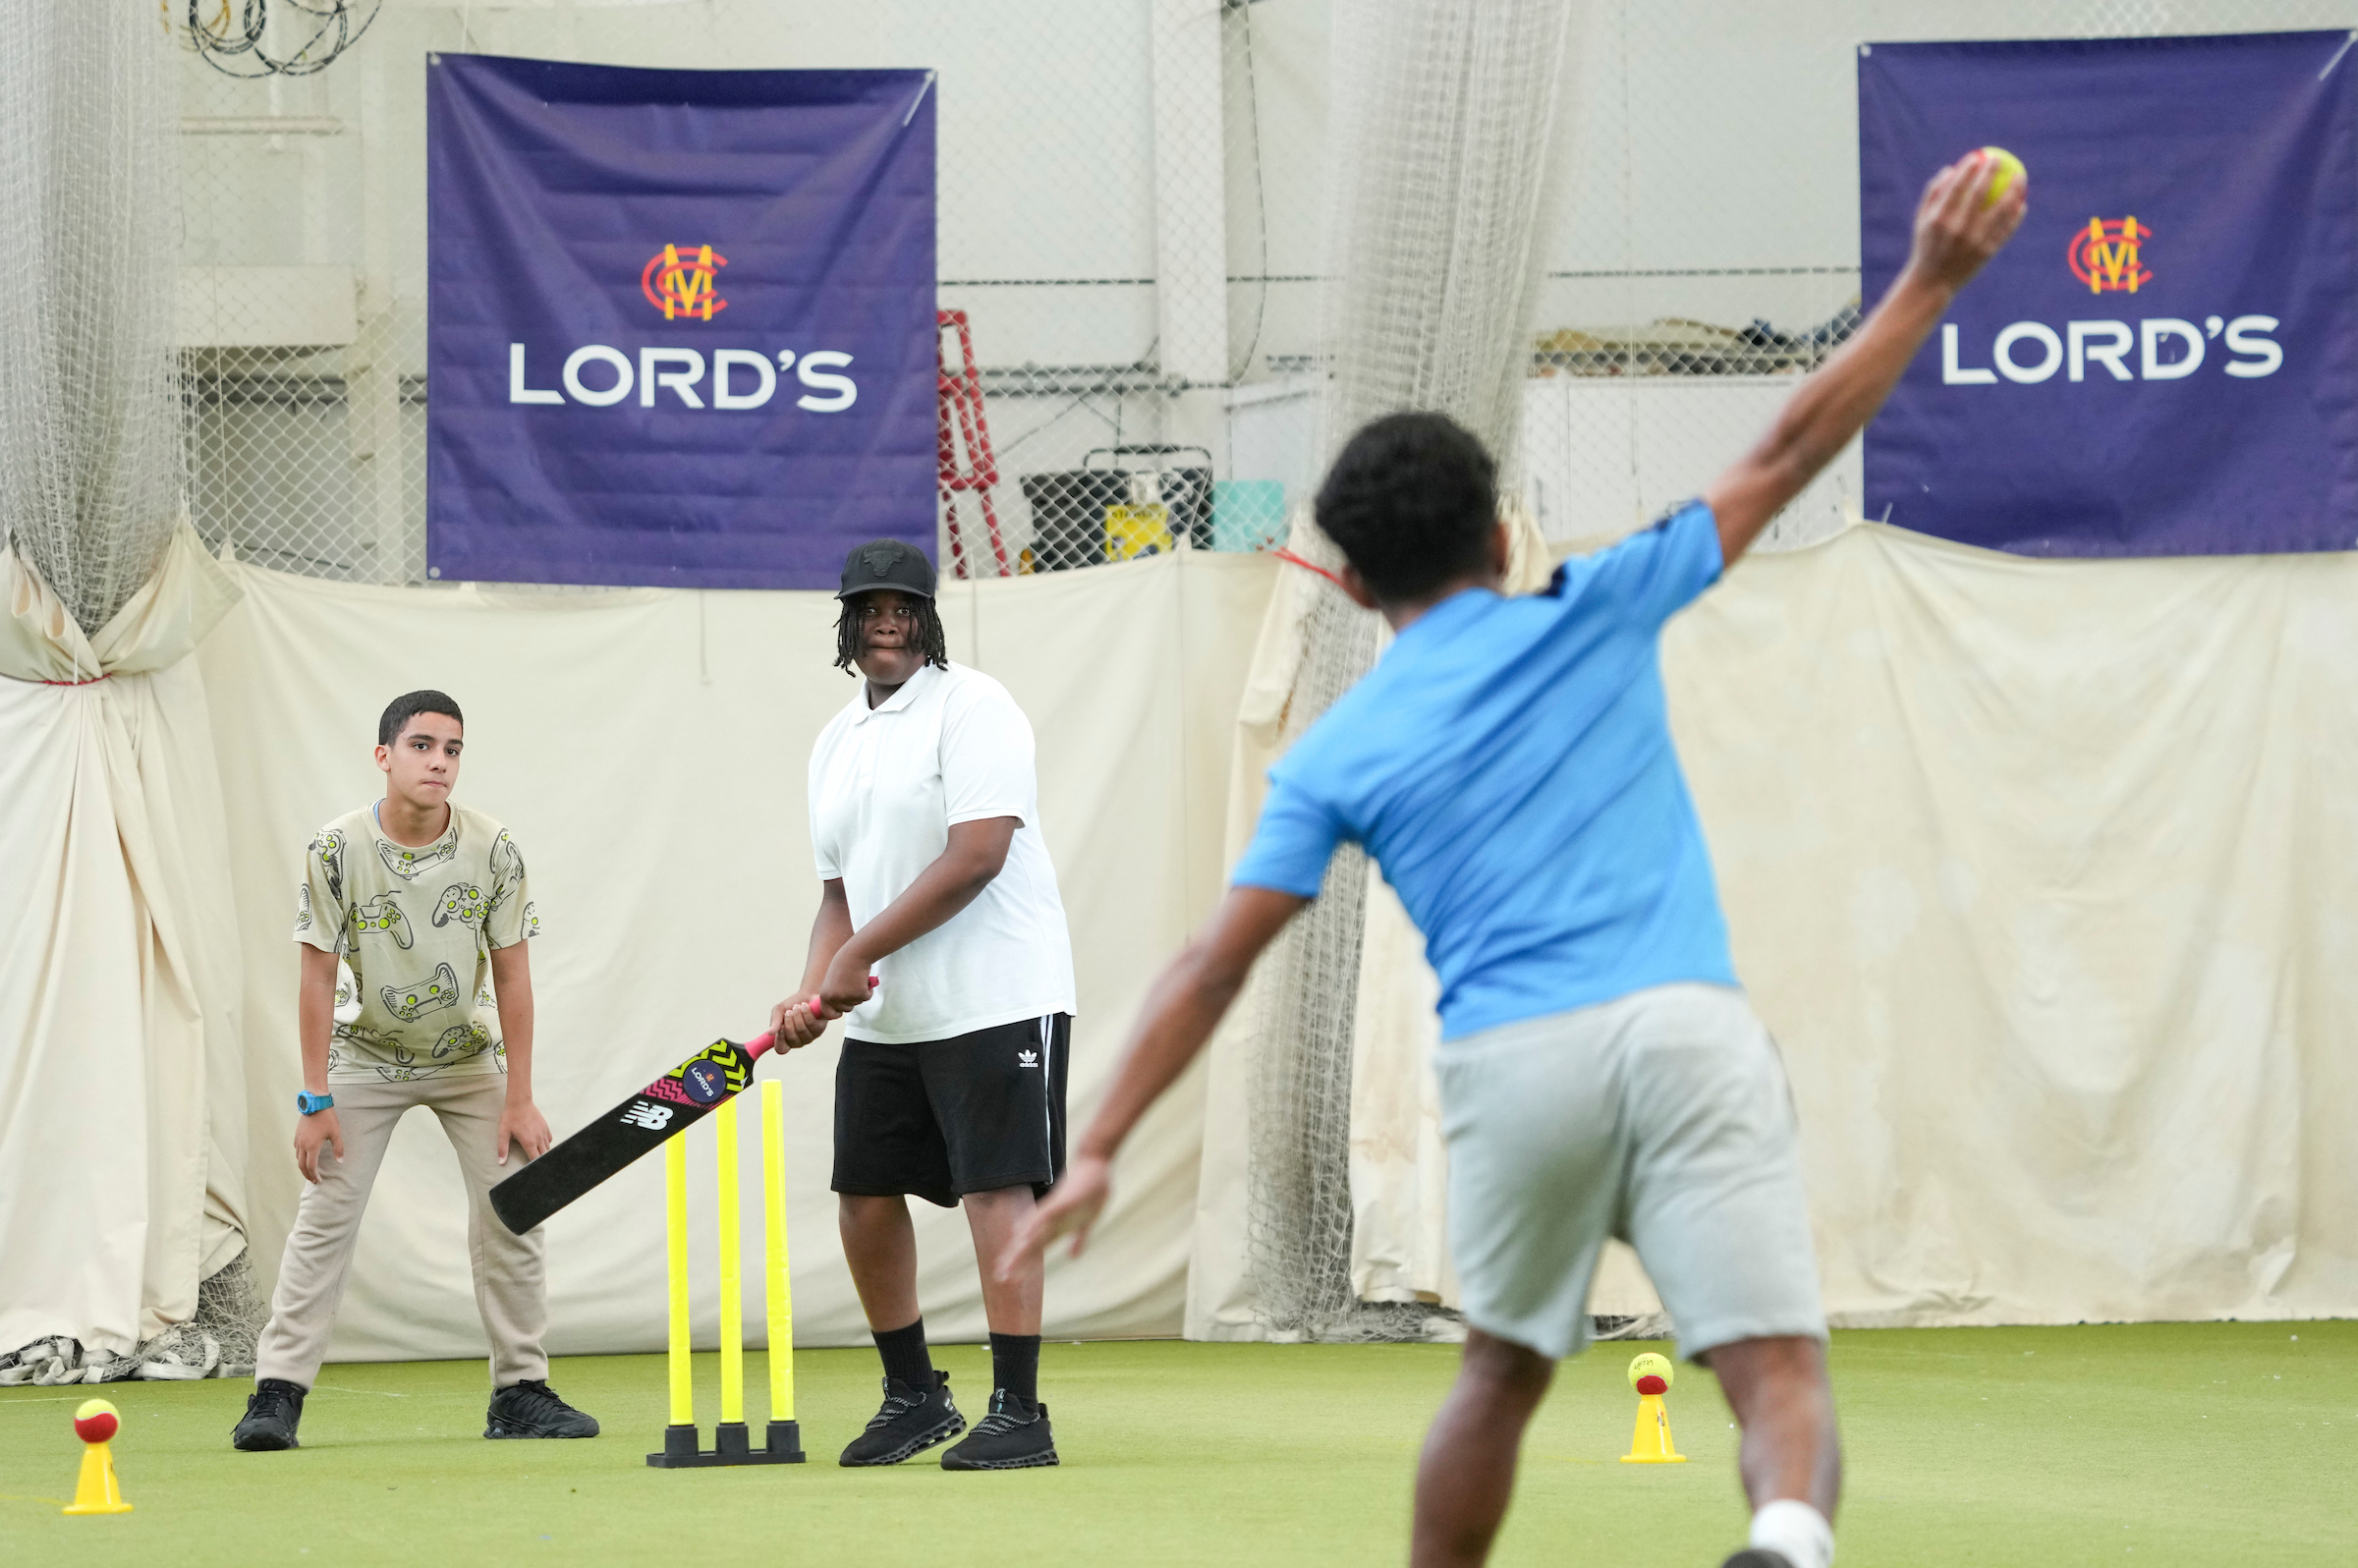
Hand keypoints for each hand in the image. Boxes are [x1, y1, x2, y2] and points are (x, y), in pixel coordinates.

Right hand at [294, 1107, 343, 1184]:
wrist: (315, 1103)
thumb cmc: (327, 1118)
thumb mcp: (336, 1133)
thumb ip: (338, 1149)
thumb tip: (340, 1162)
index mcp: (312, 1147)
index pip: (311, 1167)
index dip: (315, 1175)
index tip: (319, 1181)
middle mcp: (302, 1145)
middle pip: (301, 1165)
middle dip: (307, 1175)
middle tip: (313, 1180)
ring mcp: (298, 1140)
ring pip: (297, 1158)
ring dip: (303, 1166)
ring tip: (309, 1171)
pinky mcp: (297, 1134)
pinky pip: (296, 1149)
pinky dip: (299, 1156)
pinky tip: (305, 1156)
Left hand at [498, 1098, 552, 1165]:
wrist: (519, 1102)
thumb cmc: (510, 1117)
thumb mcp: (503, 1133)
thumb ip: (502, 1149)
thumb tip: (501, 1162)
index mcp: (529, 1142)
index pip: (535, 1159)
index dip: (533, 1165)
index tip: (531, 1169)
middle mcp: (539, 1138)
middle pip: (544, 1155)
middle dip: (540, 1161)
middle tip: (535, 1164)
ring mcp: (543, 1132)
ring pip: (548, 1147)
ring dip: (543, 1153)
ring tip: (538, 1155)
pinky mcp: (545, 1126)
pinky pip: (549, 1139)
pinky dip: (546, 1144)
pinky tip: (540, 1144)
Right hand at [766, 993, 830, 1049]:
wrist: (807, 994)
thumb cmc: (791, 1004)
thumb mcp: (779, 1010)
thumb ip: (775, 1021)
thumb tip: (770, 1033)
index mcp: (786, 1040)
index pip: (781, 1049)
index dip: (780, 1040)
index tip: (780, 1027)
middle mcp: (798, 1042)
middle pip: (792, 1039)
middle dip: (789, 1022)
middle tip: (788, 1011)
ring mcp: (810, 1037)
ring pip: (802, 1030)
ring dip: (797, 1016)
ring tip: (797, 1006)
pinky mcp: (819, 1029)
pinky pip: (811, 1024)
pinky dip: (806, 1013)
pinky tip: (805, 1006)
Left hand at [818, 949, 875, 1016]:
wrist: (855, 954)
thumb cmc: (844, 964)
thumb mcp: (832, 981)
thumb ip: (833, 994)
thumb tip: (837, 1008)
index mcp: (825, 995)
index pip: (828, 1013)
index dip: (836, 1013)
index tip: (841, 1011)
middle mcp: (835, 999)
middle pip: (846, 1009)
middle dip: (851, 1001)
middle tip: (852, 986)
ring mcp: (848, 997)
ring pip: (857, 1003)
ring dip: (860, 994)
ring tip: (857, 979)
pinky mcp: (860, 994)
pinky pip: (867, 997)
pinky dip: (868, 990)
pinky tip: (865, 979)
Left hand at [1000, 1152, 1111, 1279]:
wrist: (1096, 1162)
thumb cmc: (1093, 1189)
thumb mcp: (1089, 1221)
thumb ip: (1079, 1239)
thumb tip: (1072, 1257)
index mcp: (1058, 1226)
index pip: (1037, 1248)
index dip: (1024, 1263)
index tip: (1010, 1279)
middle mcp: (1051, 1220)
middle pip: (1030, 1244)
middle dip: (1017, 1262)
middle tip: (1000, 1278)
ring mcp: (1054, 1210)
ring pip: (1033, 1233)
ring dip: (1020, 1248)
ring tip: (1006, 1263)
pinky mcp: (1060, 1201)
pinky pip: (1044, 1216)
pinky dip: (1033, 1226)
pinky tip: (1022, 1237)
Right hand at [1902, 149, 2026, 294]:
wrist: (1933, 283)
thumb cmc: (1926, 246)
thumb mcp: (1921, 221)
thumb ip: (1933, 194)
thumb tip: (1951, 169)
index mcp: (1939, 221)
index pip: (1957, 188)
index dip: (1969, 169)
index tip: (1978, 156)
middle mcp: (1958, 230)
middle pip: (1980, 194)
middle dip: (1991, 172)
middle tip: (1999, 159)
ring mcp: (1974, 242)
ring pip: (2000, 210)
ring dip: (2014, 191)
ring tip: (2020, 177)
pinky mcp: (1987, 253)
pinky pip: (2006, 230)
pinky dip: (2015, 216)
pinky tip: (2021, 204)